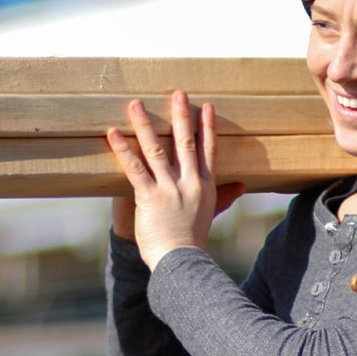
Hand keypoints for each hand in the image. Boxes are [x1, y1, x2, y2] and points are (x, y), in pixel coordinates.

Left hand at [107, 91, 244, 269]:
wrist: (181, 262)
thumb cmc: (191, 240)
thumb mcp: (211, 214)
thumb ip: (225, 196)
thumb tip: (242, 185)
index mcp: (205, 186)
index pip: (209, 150)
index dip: (208, 127)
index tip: (206, 107)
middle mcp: (190, 183)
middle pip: (186, 143)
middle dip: (181, 116)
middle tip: (177, 93)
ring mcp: (170, 189)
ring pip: (157, 150)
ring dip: (145, 125)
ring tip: (135, 104)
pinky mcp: (150, 197)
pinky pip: (134, 168)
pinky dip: (123, 150)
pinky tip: (113, 133)